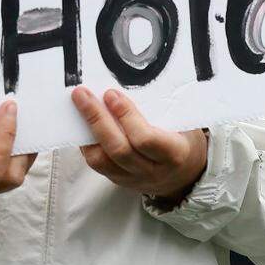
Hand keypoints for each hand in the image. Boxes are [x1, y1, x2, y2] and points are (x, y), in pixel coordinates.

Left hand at [72, 87, 207, 204]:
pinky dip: (86, 144)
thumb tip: (126, 83)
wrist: (186, 175)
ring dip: (87, 131)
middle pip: (119, 150)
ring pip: (102, 161)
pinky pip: (97, 165)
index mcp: (174, 154)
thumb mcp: (184, 124)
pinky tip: (81, 126)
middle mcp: (153, 171)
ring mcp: (134, 179)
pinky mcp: (119, 181)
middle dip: (97, 119)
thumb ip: (161, 110)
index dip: (126, 116)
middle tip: (83, 95)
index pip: (146, 139)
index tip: (112, 95)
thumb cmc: (183, 140)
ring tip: (78, 107)